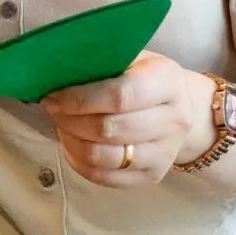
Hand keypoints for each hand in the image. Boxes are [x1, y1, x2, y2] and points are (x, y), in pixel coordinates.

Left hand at [41, 53, 213, 187]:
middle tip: (53, 108)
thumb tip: (57, 69)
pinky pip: (105, 177)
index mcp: (168, 81)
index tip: (54, 96)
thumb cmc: (147, 76)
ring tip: (61, 125)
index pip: (120, 96)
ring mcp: (165, 153)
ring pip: (105, 156)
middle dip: (71, 119)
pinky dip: (79, 161)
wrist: (183, 108)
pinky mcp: (153, 176)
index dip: (81, 99)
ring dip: (72, 141)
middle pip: (110, 128)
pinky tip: (71, 144)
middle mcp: (174, 120)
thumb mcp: (133, 57)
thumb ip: (102, 62)